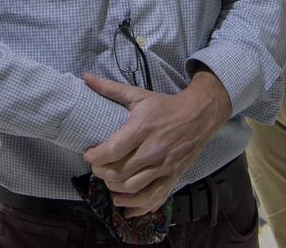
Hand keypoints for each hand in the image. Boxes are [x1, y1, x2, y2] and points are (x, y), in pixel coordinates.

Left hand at [81, 70, 231, 217]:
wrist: (198, 115)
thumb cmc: (164, 105)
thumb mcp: (138, 95)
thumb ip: (110, 89)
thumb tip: (86, 78)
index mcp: (141, 129)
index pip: (112, 151)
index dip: (95, 157)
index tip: (88, 155)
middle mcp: (152, 151)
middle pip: (120, 173)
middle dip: (102, 174)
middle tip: (97, 168)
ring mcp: (164, 167)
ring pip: (134, 188)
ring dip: (115, 190)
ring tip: (108, 183)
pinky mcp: (173, 177)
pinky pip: (155, 198)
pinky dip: (138, 207)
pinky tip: (125, 205)